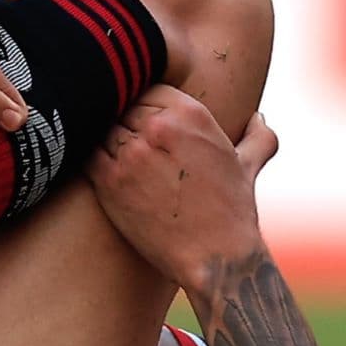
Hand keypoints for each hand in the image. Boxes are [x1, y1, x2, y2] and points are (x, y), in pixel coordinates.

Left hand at [87, 86, 278, 291]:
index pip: (147, 86)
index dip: (142, 102)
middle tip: (125, 139)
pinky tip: (99, 167)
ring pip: (102, 127)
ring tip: (113, 155)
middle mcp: (158, 128)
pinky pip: (87, 152)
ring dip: (104, 138)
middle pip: (122, 104)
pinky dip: (89, 155)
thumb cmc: (233, 214)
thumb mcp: (248, 167)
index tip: (141, 118)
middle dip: (123, 119)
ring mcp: (131, 154)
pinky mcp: (109, 181)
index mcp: (191, 114)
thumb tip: (258, 118)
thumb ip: (257, 137)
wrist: (216, 259)